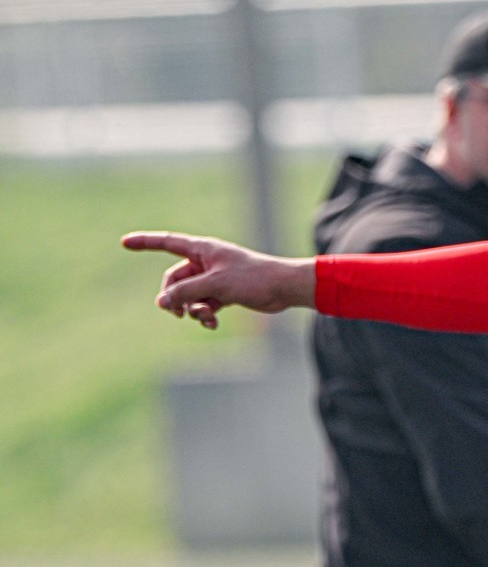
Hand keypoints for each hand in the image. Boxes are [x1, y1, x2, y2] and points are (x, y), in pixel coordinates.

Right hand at [122, 231, 315, 328]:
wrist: (284, 289)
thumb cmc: (253, 279)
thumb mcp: (215, 285)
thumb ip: (185, 292)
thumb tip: (162, 302)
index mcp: (202, 249)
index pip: (167, 243)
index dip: (145, 243)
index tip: (124, 243)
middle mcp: (206, 262)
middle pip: (175, 279)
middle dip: (174, 297)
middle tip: (178, 313)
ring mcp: (214, 278)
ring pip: (189, 295)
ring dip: (192, 309)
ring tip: (205, 317)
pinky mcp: (224, 293)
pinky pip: (203, 304)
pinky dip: (204, 314)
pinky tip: (212, 323)